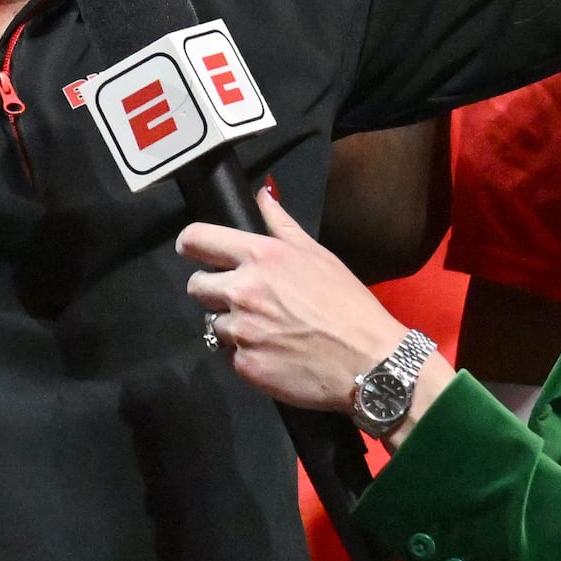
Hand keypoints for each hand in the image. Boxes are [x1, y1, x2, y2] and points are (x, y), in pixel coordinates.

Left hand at [181, 185, 423, 414]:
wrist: (369, 363)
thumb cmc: (348, 306)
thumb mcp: (317, 254)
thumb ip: (281, 224)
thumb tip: (263, 195)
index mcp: (260, 257)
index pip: (196, 240)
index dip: (191, 245)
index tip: (193, 251)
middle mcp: (243, 291)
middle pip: (196, 287)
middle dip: (214, 291)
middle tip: (246, 300)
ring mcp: (241, 331)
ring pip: (213, 325)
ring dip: (233, 327)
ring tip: (269, 330)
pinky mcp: (244, 365)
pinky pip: (229, 357)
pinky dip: (246, 355)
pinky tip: (275, 353)